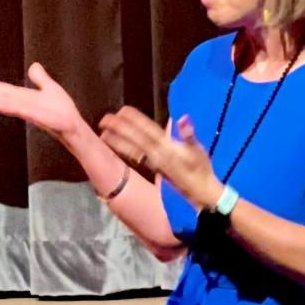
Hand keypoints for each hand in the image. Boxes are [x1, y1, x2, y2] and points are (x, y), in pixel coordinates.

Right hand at [0, 63, 83, 144]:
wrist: (74, 127)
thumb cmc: (63, 112)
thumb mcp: (51, 88)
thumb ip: (41, 78)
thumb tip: (34, 65)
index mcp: (23, 98)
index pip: (2, 90)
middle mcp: (21, 104)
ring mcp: (26, 110)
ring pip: (2, 101)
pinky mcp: (34, 115)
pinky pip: (16, 109)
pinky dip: (3, 105)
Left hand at [99, 108, 223, 209]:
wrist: (201, 193)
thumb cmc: (202, 169)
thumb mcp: (199, 150)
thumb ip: (189, 134)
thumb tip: (182, 118)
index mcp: (168, 148)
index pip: (148, 131)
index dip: (135, 120)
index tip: (122, 110)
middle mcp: (157, 156)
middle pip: (135, 139)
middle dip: (120, 129)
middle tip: (104, 119)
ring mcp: (154, 163)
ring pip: (132, 150)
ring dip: (117, 141)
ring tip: (103, 134)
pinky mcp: (154, 169)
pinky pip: (136, 158)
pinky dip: (125, 151)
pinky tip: (116, 147)